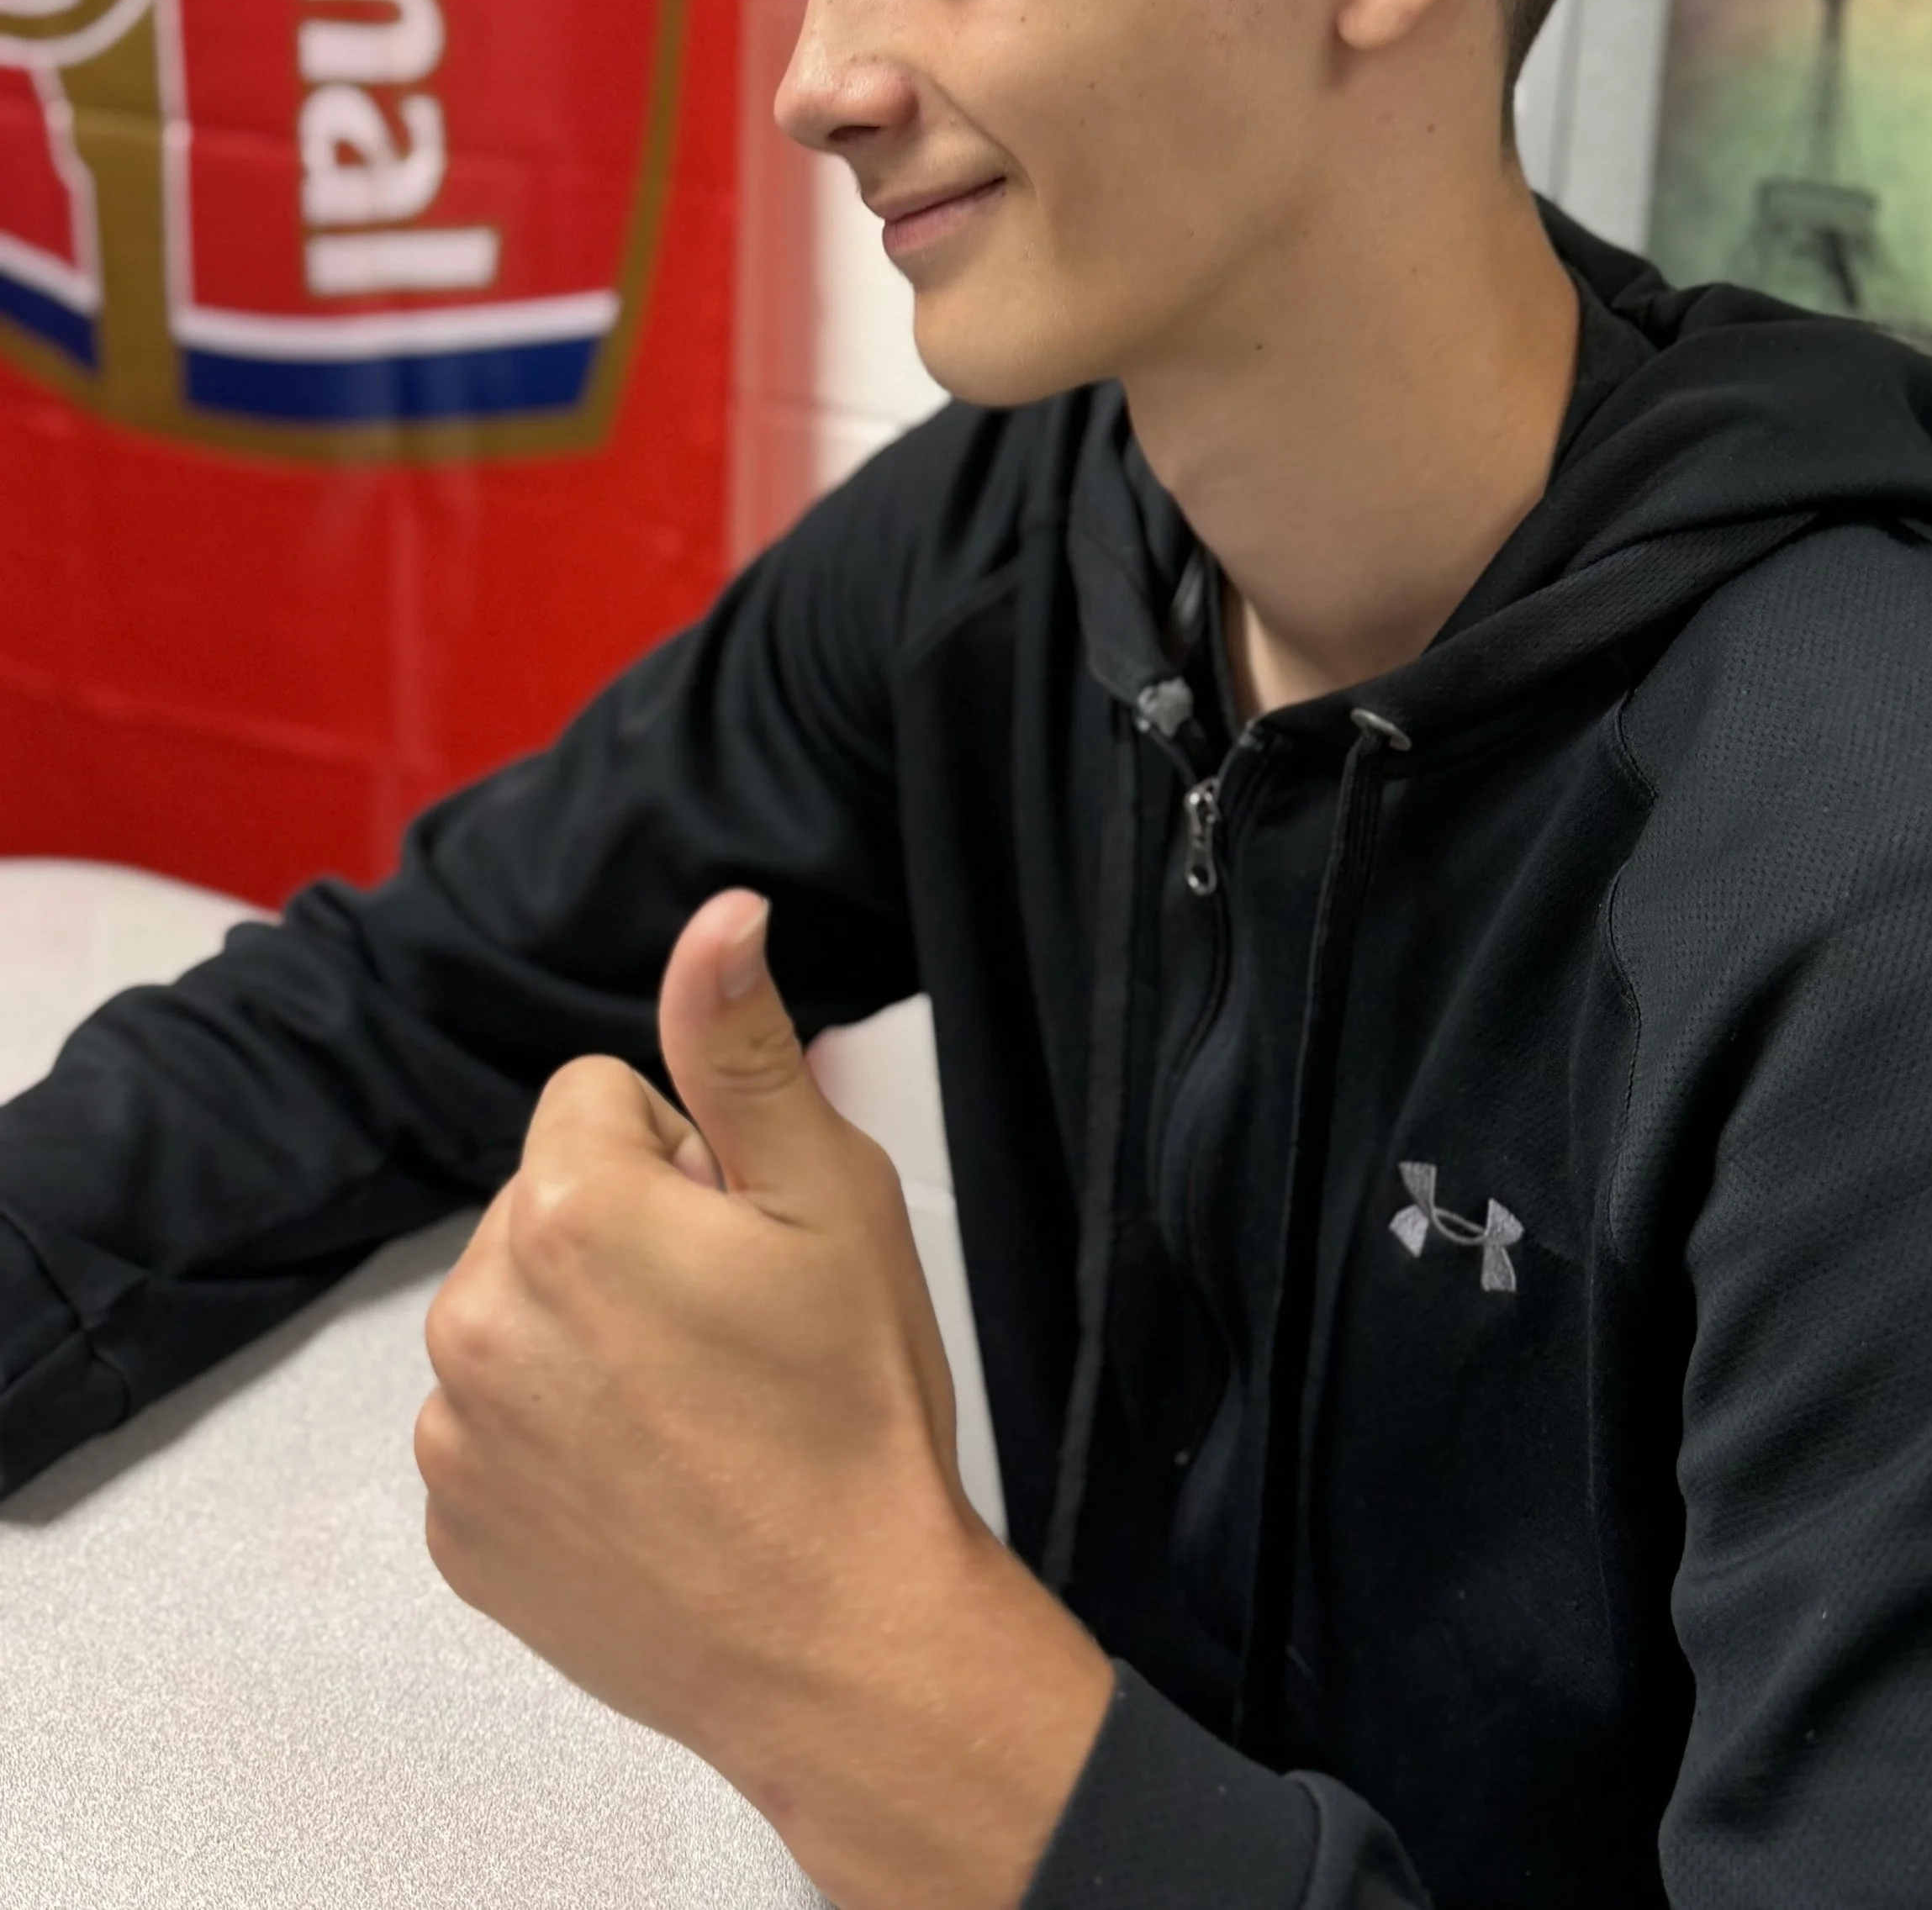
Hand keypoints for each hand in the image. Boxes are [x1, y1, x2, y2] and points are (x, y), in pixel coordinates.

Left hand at [413, 890, 1113, 1909]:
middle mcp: (475, 1311)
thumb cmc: (850, 1415)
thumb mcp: (828, 1198)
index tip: (743, 1237)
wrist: (844, 1643)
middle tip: (731, 1327)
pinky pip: (496, 1425)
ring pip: (519, 1309)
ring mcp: (456, 1432)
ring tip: (697, 1409)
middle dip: (628, 1234)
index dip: (690, 1155)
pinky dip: (559, 1437)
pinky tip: (650, 1479)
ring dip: (586, 1332)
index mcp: (565, 1208)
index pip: (599, 1094)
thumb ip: (744, 1044)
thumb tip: (721, 914)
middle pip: (548, 1198)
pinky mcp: (457, 1530)